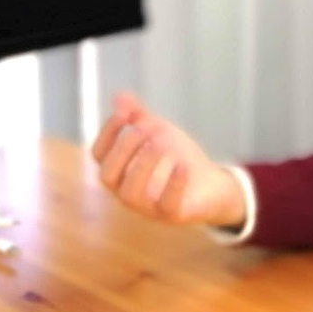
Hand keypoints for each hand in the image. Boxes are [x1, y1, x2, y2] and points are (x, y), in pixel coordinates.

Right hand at [90, 92, 246, 227]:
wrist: (213, 184)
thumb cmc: (178, 158)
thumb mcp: (159, 133)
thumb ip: (140, 117)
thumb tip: (120, 96)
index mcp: (120, 172)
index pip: (99, 155)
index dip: (107, 133)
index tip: (125, 113)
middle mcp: (127, 193)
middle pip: (108, 176)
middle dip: (124, 148)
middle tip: (145, 127)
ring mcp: (148, 207)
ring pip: (131, 194)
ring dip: (143, 164)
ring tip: (160, 142)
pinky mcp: (173, 215)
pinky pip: (168, 206)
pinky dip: (174, 185)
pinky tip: (182, 166)